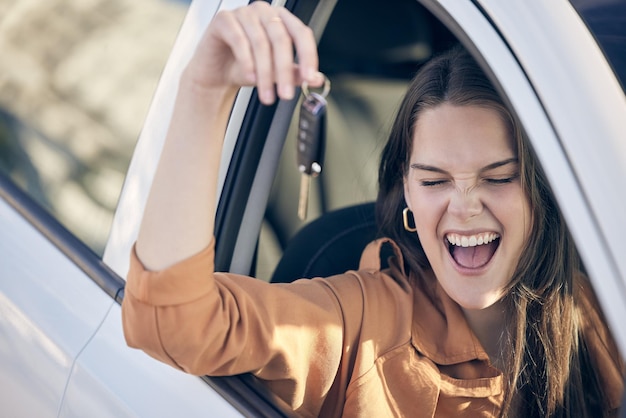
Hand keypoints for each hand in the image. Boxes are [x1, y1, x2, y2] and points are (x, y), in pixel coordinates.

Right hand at [186, 1, 324, 104]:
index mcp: (281, 19)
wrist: (215, 74)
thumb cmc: (245, 69)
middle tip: (285, 95)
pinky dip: (247, 62)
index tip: (310, 78)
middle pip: (281, 39)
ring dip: (265, 73)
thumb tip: (318, 78)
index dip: (308, 56)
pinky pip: (239, 40)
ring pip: (261, 43)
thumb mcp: (274, 74)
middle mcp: (264, 11)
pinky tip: (250, 78)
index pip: (301, 33)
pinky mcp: (223, 19)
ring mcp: (243, 12)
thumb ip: (296, 74)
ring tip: (266, 95)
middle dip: (284, 71)